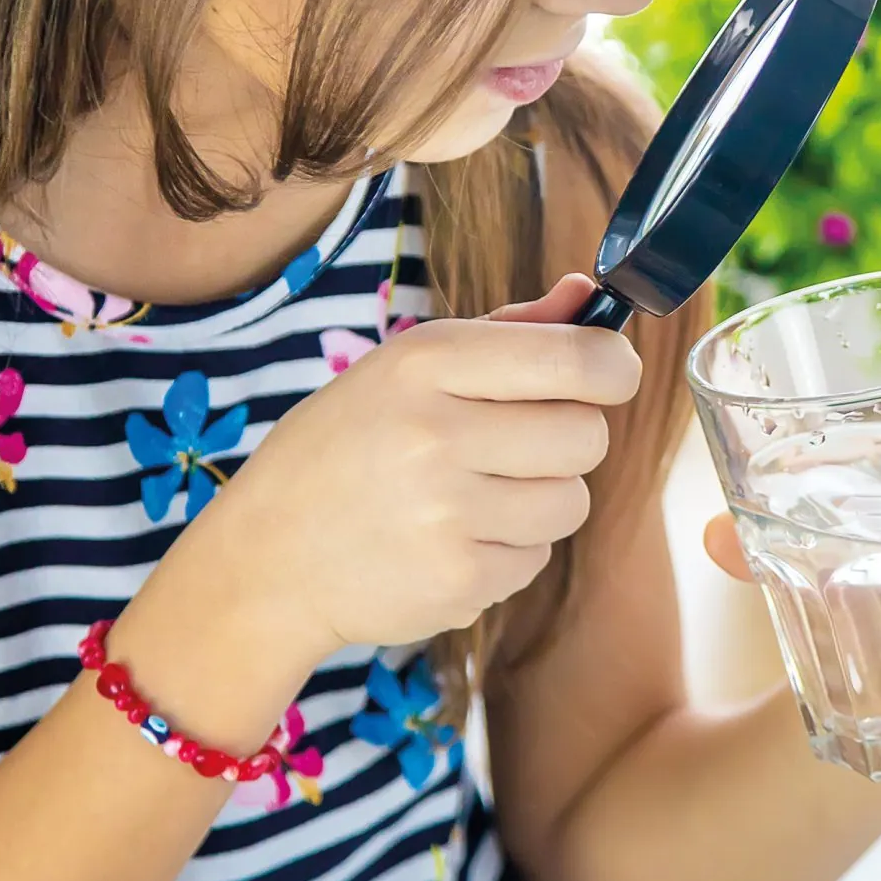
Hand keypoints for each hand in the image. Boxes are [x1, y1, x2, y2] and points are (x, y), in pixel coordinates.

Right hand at [202, 274, 640, 657]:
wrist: (267, 557)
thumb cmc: (349, 447)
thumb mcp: (406, 367)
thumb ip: (510, 330)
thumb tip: (592, 298)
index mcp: (425, 362)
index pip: (576, 359)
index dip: (613, 367)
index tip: (608, 375)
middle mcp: (436, 435)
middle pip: (587, 435)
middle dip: (566, 439)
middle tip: (513, 444)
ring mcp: (447, 515)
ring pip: (571, 501)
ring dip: (541, 499)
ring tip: (474, 496)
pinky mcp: (457, 582)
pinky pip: (536, 559)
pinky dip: (508, 551)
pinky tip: (450, 539)